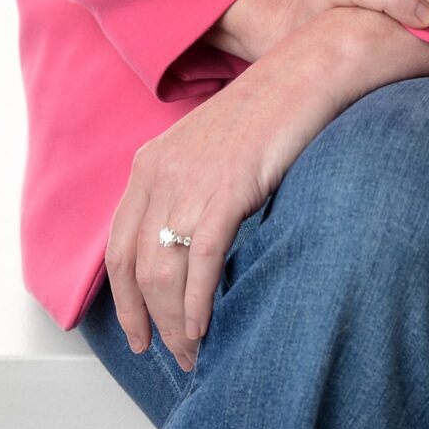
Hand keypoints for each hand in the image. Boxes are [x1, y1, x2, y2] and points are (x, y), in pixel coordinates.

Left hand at [106, 23, 348, 369]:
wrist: (309, 72)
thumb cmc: (270, 114)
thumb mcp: (211, 152)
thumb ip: (189, 193)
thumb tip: (186, 251)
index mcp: (150, 163)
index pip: (119, 245)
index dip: (124, 298)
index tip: (137, 333)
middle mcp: (159, 171)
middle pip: (134, 266)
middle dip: (147, 321)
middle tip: (170, 355)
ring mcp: (190, 179)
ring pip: (162, 272)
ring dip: (174, 323)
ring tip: (192, 352)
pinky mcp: (226, 188)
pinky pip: (200, 260)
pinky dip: (197, 303)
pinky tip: (204, 327)